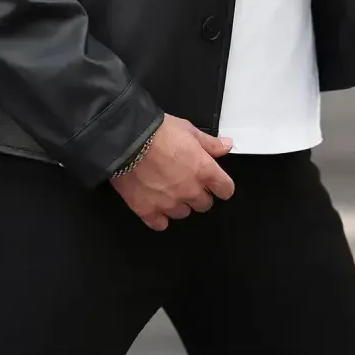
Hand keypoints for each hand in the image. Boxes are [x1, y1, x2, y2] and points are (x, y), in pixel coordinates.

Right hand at [110, 114, 234, 230]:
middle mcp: (190, 190)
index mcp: (203, 170)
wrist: (127, 139)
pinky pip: (160, 224)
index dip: (221, 186)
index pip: (225, 189)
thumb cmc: (158, 131)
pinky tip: (154, 202)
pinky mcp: (148, 210)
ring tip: (166, 188)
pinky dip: (159, 216)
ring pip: (183, 214)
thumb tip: (226, 146)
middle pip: (204, 204)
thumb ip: (210, 143)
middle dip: (198, 194)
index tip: (215, 183)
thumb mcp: (188, 130)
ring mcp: (169, 203)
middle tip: (186, 180)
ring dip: (178, 204)